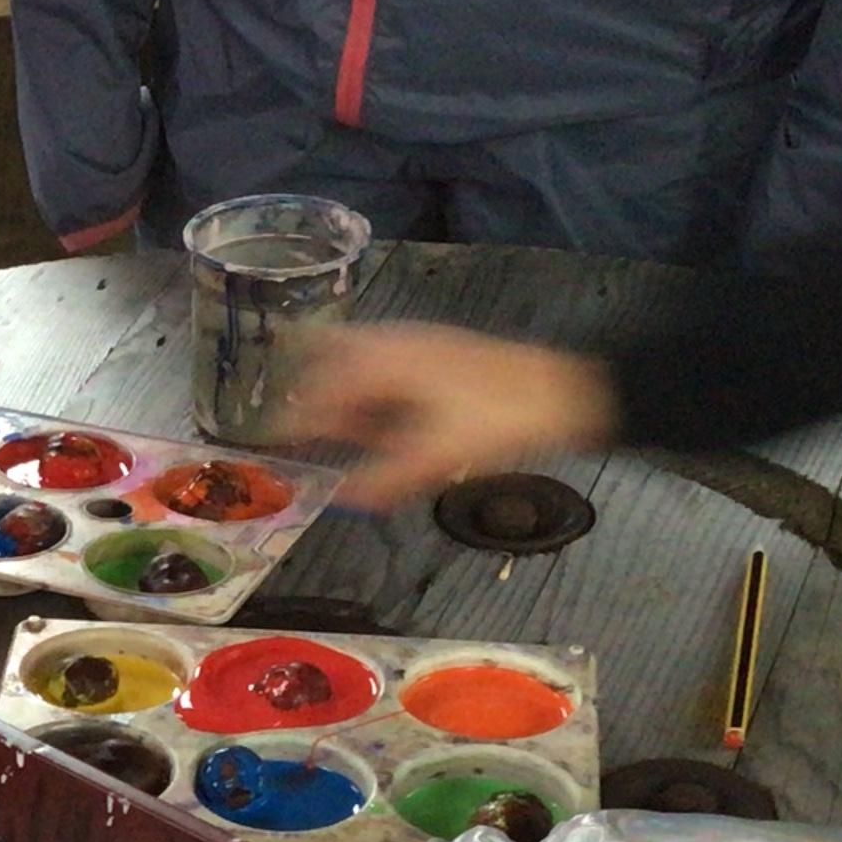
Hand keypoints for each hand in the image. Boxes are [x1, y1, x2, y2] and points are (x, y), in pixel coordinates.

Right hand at [273, 325, 618, 509]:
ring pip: (361, 365)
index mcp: (383, 361)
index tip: (275, 444)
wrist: (565, 389)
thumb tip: (339, 498)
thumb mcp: (437, 457)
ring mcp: (418, 344)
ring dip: (347, 398)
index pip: (320, 388)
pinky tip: (387, 426)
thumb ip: (383, 479)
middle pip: (333, 364)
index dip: (294, 419)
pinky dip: (376, 396)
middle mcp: (393, 343)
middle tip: (304, 437)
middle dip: (316, 400)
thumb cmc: (498, 419)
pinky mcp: (439, 355)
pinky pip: (389, 370)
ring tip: (344, 438)